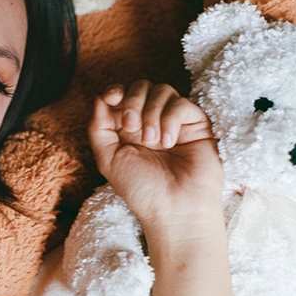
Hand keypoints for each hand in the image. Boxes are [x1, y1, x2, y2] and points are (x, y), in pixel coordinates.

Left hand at [88, 81, 223, 232]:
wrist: (174, 209)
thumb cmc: (142, 190)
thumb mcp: (108, 159)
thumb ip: (99, 129)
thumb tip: (99, 98)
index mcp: (128, 128)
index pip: (122, 94)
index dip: (115, 90)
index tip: (111, 97)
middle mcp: (151, 120)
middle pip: (141, 86)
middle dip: (132, 101)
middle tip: (132, 128)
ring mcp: (174, 121)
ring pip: (162, 90)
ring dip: (151, 113)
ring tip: (152, 142)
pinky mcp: (196, 124)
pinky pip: (181, 104)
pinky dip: (170, 120)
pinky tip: (168, 143)